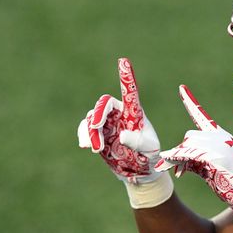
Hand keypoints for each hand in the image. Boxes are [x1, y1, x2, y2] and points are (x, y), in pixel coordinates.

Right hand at [77, 57, 160, 183]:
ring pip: (92, 118)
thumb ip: (137, 142)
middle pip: (103, 104)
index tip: (124, 61)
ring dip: (91, 132)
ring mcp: (106, 123)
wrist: (139, 171)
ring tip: (97, 149)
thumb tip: (121, 136)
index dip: (126, 77)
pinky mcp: (97, 133)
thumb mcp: (149, 150)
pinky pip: (85, 129)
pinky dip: (83, 135)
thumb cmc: (149, 156)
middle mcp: (119, 113)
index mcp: (134, 112)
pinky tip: (86, 146)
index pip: (129, 91)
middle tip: (96, 127)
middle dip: (98, 115)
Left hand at [156, 85, 232, 218]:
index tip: (181, 88)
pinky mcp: (214, 155)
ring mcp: (218, 144)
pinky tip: (172, 169)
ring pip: (188, 146)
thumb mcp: (213, 166)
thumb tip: (173, 160)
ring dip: (179, 160)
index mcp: (222, 136)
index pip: (202, 116)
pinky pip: (188, 154)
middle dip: (182, 152)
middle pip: (190, 137)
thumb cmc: (232, 182)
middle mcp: (219, 136)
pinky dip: (177, 161)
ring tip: (180, 173)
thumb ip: (196, 159)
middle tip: (180, 170)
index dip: (190, 102)